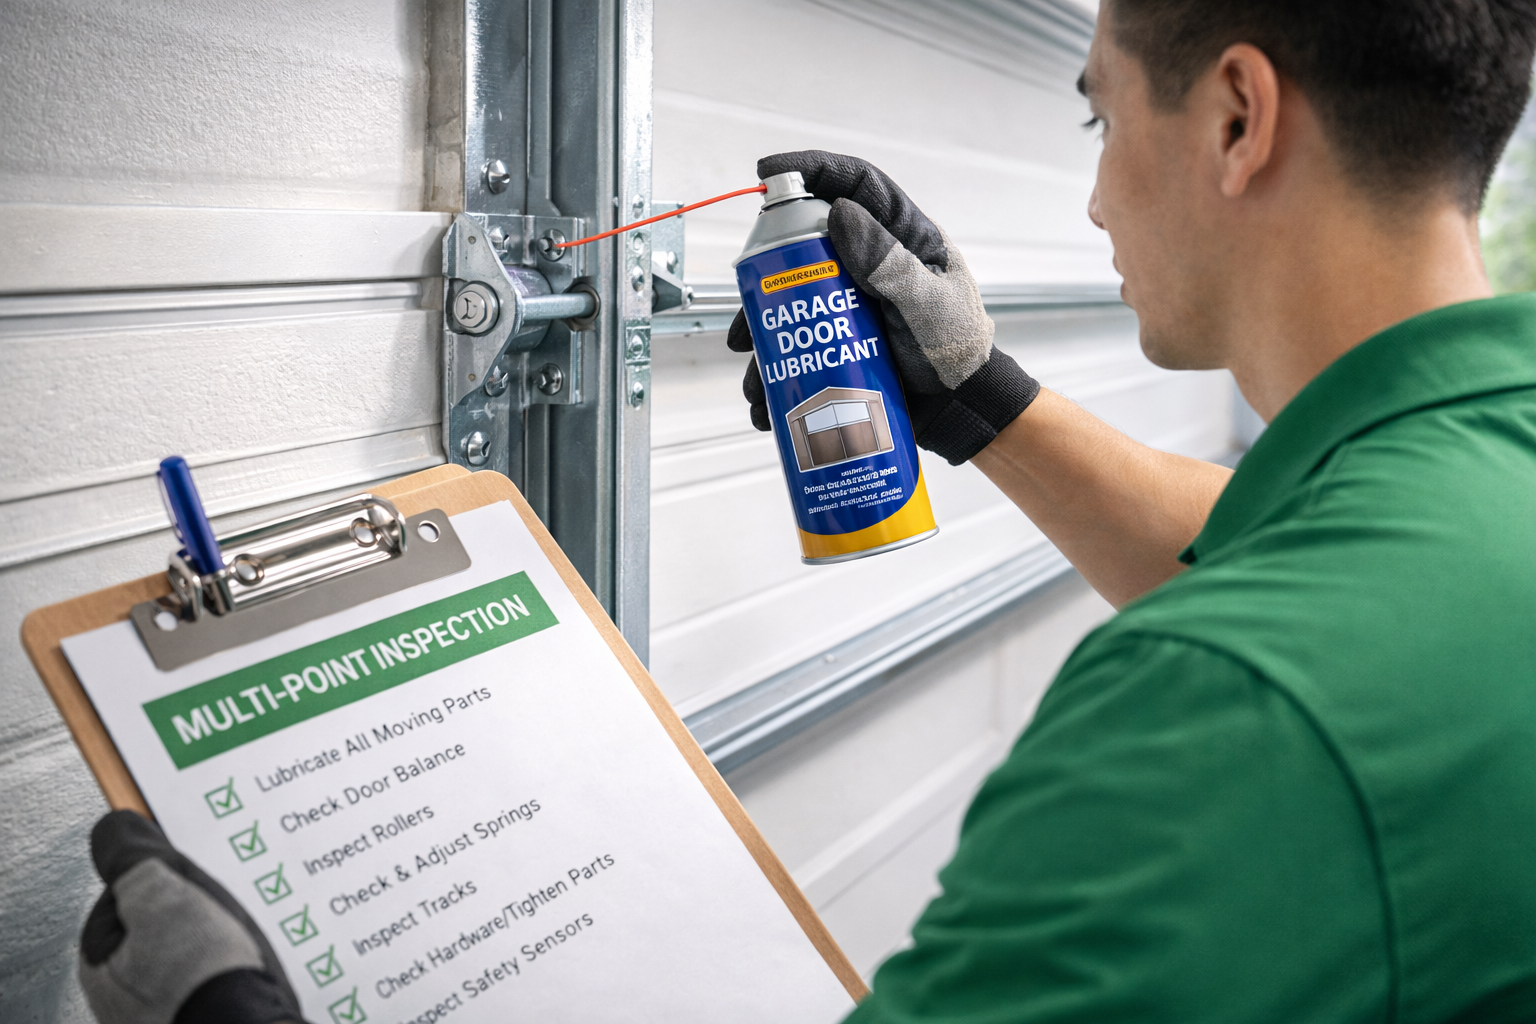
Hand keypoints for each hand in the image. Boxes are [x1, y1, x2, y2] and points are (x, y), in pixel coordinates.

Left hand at [79, 810, 306, 1023]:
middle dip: (198, 905)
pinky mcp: (200, 1016)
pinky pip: (218, 976)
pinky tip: (256, 962)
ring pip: (195, 948)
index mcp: (101, 960)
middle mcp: (123, 993)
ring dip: (222, 934)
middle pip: (164, 921)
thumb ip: (132, 858)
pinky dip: (237, 964)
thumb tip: (115, 826)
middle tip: (227, 903)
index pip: (129, 891)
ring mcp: (162, 1011)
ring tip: (247, 935)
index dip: (167, 873)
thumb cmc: (200, 975)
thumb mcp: (161, 896)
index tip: (196, 871)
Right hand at [728, 151, 1039, 463]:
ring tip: (754, 378)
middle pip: (806, 245)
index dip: (811, 169)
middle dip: (767, 279)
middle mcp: (870, 260)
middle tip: (748, 313)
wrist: (959, 408)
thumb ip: (889, 263)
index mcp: (902, 236)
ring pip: (792, 298)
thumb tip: (839, 213)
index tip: (768, 172)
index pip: (855, 185)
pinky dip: (776, 370)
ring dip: (765, 336)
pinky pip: (797, 341)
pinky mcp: (839, 334)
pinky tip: (766, 397)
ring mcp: (851, 297)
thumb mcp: (926, 305)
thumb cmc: (957, 352)